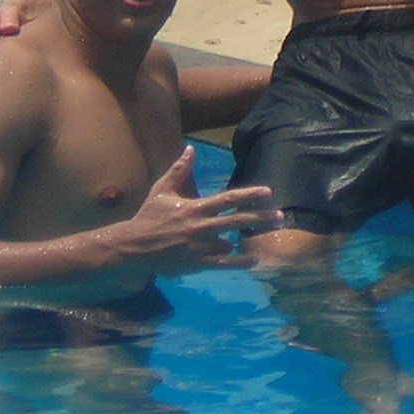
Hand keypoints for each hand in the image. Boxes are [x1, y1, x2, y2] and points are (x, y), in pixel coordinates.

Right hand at [113, 148, 280, 273]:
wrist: (133, 246)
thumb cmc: (149, 216)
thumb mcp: (161, 190)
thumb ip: (179, 170)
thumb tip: (190, 148)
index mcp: (195, 208)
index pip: (227, 200)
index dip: (249, 195)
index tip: (268, 192)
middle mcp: (200, 227)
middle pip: (236, 221)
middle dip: (260, 218)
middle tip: (281, 217)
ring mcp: (199, 247)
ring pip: (230, 243)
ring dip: (244, 240)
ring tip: (265, 237)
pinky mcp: (196, 263)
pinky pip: (222, 264)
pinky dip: (239, 263)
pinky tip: (254, 261)